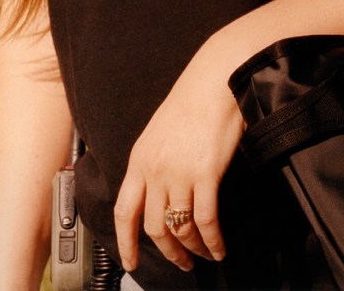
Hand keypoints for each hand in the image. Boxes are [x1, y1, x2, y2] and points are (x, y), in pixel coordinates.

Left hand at [114, 43, 244, 272]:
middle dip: (168, 252)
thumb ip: (155, 161)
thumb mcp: (160, 131)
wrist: (215, 80)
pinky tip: (219, 246)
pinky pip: (206, 221)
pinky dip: (212, 240)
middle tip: (180, 263)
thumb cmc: (193, 99)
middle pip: (154, 227)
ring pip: (180, 228)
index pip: (124, 211)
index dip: (126, 243)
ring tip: (205, 255)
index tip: (130, 262)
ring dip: (193, 249)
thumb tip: (162, 190)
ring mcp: (179, 174)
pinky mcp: (205, 174)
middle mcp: (154, 171)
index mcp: (139, 160)